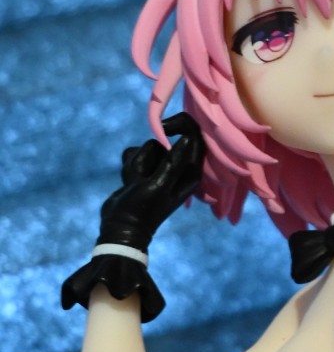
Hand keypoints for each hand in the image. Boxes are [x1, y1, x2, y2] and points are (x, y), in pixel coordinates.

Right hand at [62, 114, 205, 320]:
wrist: (119, 227)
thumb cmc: (142, 209)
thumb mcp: (159, 185)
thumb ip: (173, 162)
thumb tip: (188, 138)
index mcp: (191, 172)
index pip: (195, 136)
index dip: (181, 124)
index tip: (163, 127)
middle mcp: (179, 168)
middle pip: (169, 137)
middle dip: (151, 151)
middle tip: (143, 172)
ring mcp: (161, 168)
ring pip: (149, 146)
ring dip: (138, 161)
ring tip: (136, 181)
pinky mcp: (145, 169)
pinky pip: (136, 153)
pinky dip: (130, 165)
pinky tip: (130, 181)